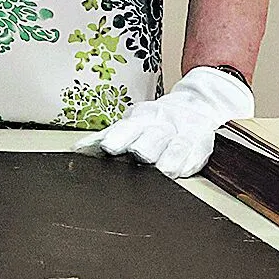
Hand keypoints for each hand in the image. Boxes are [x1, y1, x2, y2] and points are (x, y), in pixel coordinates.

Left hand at [72, 65, 253, 177]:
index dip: (118, 138)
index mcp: (141, 118)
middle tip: (139, 154)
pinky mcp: (201, 146)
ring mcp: (183, 135)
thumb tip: (78, 150)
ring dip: (168, 159)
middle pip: (153, 138)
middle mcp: (162, 125)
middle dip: (145, 147)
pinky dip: (188, 164)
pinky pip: (195, 156)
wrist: (194, 107)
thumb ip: (108, 136)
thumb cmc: (155, 120)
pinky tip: (181, 171)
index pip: (127, 128)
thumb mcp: (132, 122)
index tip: (108, 147)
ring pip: (176, 148)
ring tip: (162, 169)